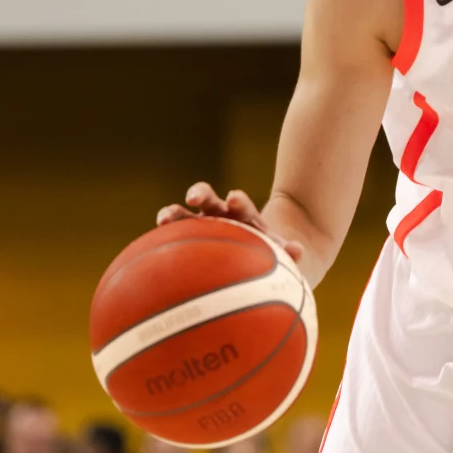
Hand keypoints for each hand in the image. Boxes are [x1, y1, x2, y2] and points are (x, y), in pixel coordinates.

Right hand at [154, 182, 306, 261]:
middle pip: (211, 201)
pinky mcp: (192, 238)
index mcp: (246, 218)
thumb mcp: (282, 254)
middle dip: (202, 195)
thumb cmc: (270, 257)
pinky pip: (176, 236)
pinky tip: (153, 240)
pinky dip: (166, 234)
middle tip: (194, 197)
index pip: (242, 206)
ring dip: (176, 213)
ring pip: (187, 215)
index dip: (238, 202)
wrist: (258, 257)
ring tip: (163, 218)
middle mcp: (222, 217)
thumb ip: (290, 252)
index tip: (235, 198)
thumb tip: (299, 249)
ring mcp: (204, 227)